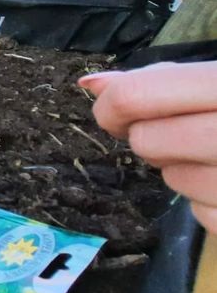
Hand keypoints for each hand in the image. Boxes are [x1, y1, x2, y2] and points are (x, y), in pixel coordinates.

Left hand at [80, 62, 216, 231]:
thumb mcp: (215, 81)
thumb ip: (159, 80)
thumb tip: (88, 83)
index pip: (135, 96)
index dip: (112, 106)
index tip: (115, 113)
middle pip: (145, 140)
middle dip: (152, 137)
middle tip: (183, 131)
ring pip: (172, 178)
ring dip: (181, 168)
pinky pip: (200, 212)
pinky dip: (208, 199)